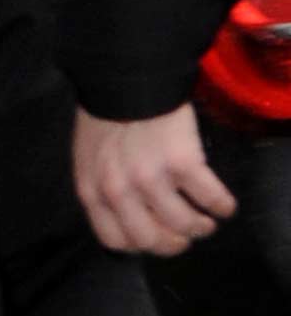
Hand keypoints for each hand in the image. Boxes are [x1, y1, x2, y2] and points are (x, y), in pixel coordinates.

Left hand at [73, 103, 236, 255]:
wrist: (127, 72)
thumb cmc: (107, 110)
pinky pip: (211, 199)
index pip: (116, 240)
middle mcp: (118, 190)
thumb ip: (103, 185)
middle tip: (185, 232)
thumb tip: (129, 214)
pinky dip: (223, 206)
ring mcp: (151, 178)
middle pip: (153, 241)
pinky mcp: (182, 164)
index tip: (156, 235)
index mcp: (92, 188)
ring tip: (206, 219)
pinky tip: (224, 204)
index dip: (140, 243)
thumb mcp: (90, 153)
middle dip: (174, 242)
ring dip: (201, 227)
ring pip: (185, 226)